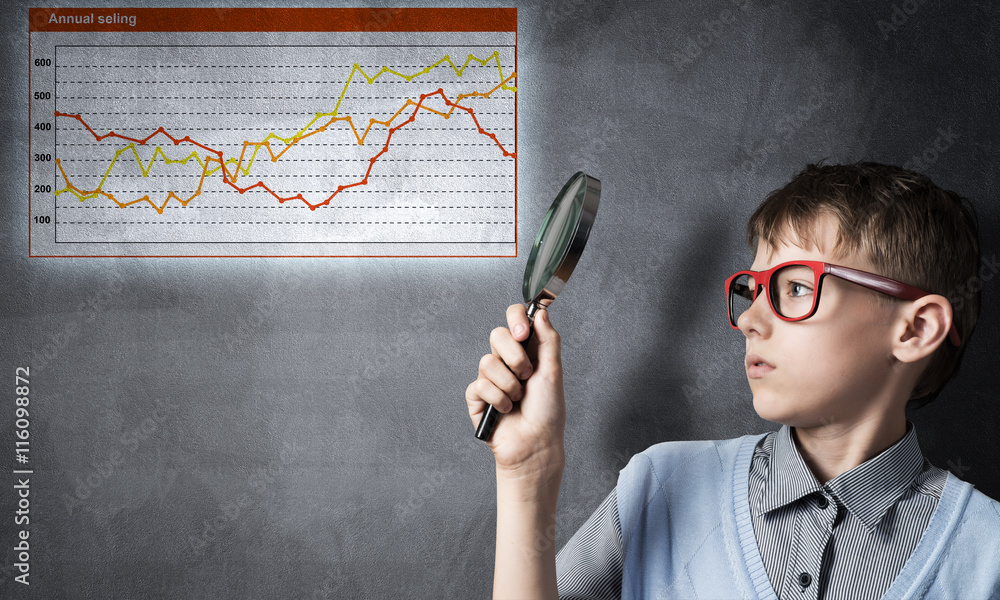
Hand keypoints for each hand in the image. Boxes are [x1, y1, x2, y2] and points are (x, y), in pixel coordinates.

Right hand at [466, 304, 565, 479]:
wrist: (536, 443)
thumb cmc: (548, 411)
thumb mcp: (553, 371)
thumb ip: (548, 339)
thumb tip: (542, 312)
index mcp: (527, 350)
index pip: (515, 319)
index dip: (515, 319)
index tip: (522, 332)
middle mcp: (507, 360)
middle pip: (497, 335)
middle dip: (514, 357)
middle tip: (526, 375)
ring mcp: (490, 377)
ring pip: (487, 362)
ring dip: (508, 384)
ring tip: (518, 399)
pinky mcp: (477, 396)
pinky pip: (479, 385)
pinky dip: (498, 399)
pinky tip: (506, 409)